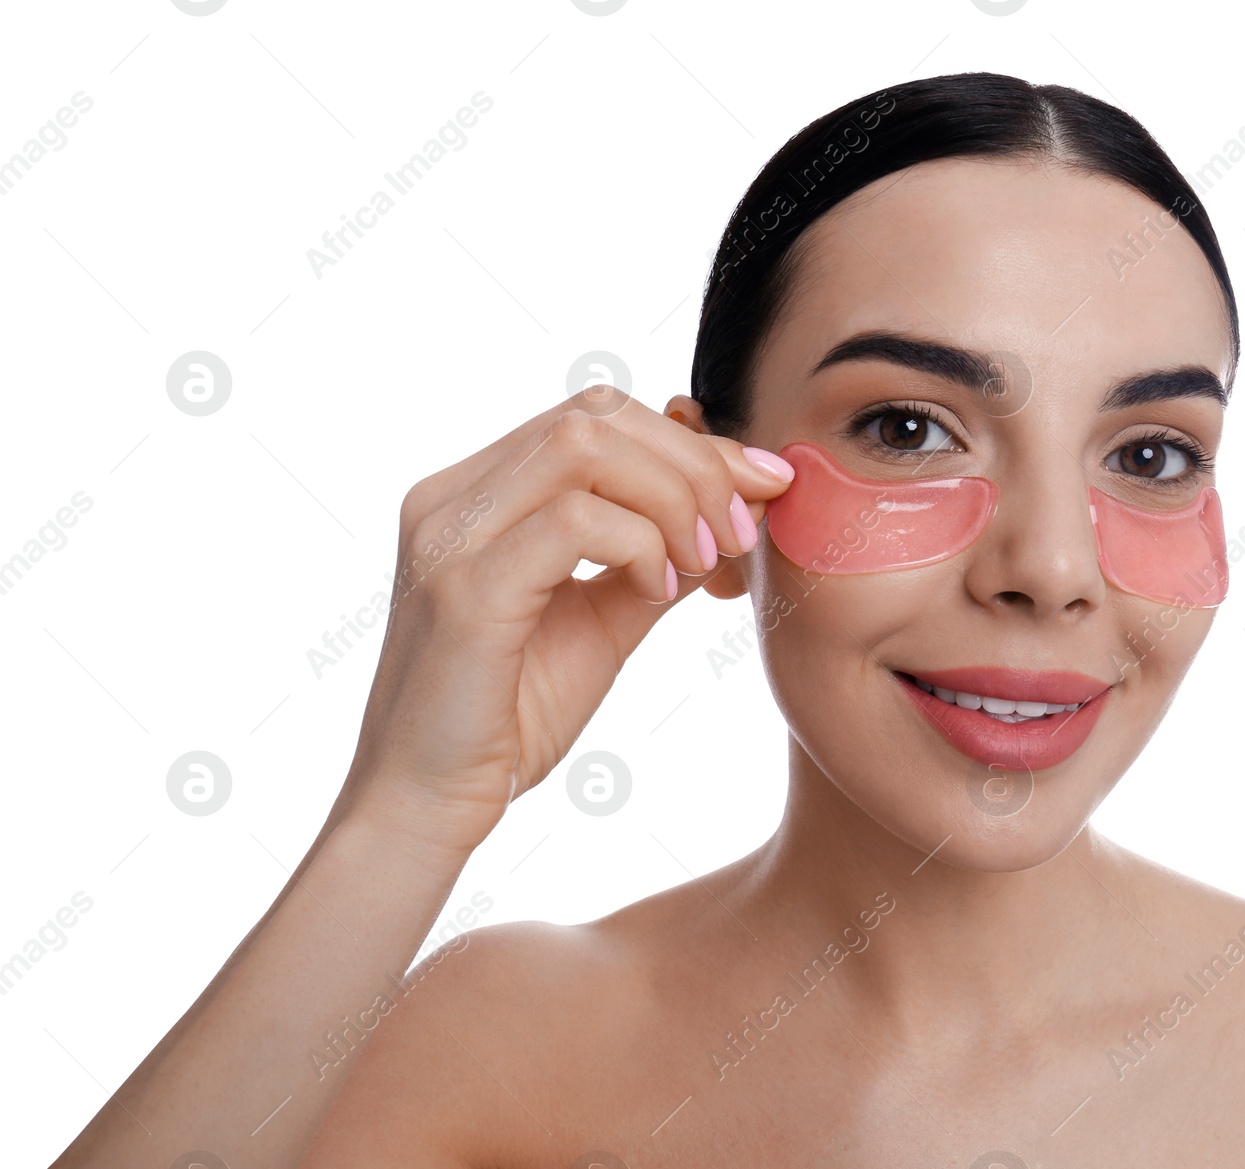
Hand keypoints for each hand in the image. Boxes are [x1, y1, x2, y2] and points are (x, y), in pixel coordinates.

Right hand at [338, 386, 790, 857]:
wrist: (430, 805)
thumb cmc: (511, 718)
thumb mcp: (603, 618)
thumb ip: (655, 554)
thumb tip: (737, 504)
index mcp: (475, 492)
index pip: (593, 416)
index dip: (689, 442)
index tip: (760, 487)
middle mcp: (451, 497)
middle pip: (595, 415)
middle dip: (693, 464)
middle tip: (736, 533)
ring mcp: (448, 536)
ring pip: (585, 448)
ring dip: (671, 498)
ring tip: (699, 564)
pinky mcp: (464, 591)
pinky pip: (574, 522)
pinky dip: (640, 546)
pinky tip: (658, 594)